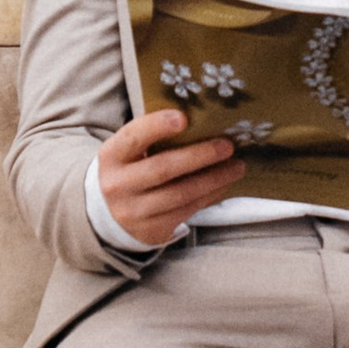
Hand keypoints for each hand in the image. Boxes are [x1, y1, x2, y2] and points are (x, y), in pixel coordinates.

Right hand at [95, 101, 237, 246]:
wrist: (111, 214)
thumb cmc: (130, 170)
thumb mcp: (130, 152)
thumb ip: (153, 137)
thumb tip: (200, 120)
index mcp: (111, 156)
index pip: (133, 137)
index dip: (157, 126)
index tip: (184, 118)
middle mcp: (118, 185)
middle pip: (163, 168)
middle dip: (199, 156)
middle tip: (227, 146)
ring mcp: (134, 211)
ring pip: (181, 194)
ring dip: (214, 179)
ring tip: (237, 167)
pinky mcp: (151, 230)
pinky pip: (187, 210)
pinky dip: (209, 196)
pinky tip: (224, 185)